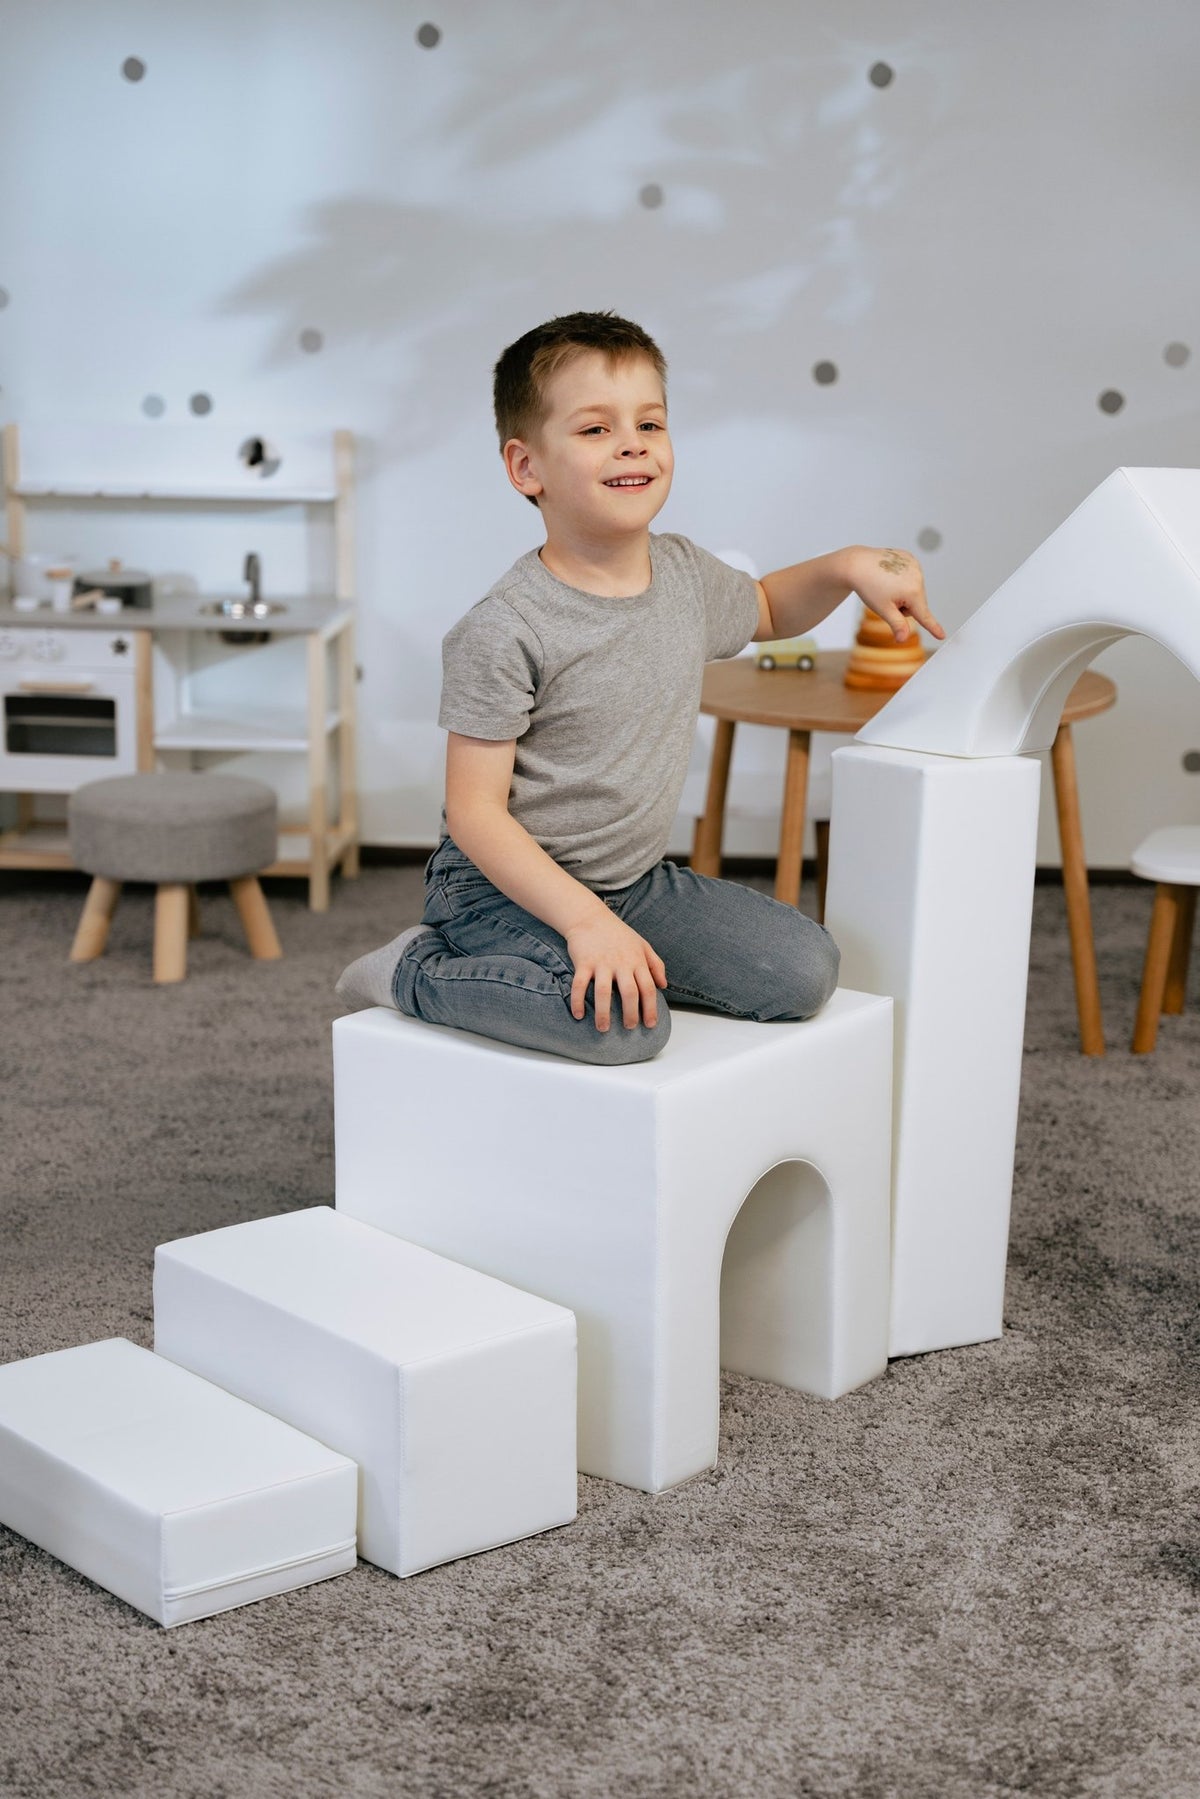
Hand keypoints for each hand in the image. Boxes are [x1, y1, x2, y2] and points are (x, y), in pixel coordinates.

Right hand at [565, 907, 667, 1030]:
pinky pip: (580, 984)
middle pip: (629, 992)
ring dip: (604, 1013)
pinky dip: (578, 1000)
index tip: (650, 1024)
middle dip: (630, 1014)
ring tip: (603, 1029)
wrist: (590, 917)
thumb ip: (655, 964)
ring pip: (604, 992)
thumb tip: (664, 985)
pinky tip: (578, 1015)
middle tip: (629, 1028)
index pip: (648, 988)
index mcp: (637, 961)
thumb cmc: (618, 934)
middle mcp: (621, 963)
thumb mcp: (642, 945)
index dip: (651, 1008)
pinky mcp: (583, 962)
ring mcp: (601, 963)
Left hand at [849, 546, 945, 643]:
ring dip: (904, 592)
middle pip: (917, 602)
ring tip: (886, 585)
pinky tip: (889, 574)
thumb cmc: (868, 586)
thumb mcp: (883, 610)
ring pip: (914, 589)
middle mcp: (917, 576)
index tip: (942, 635)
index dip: (933, 627)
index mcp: (912, 591)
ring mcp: (914, 565)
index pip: (924, 615)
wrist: (857, 564)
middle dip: (904, 605)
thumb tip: (903, 639)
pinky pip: (910, 575)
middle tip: (887, 597)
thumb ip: (897, 625)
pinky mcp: (909, 557)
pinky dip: (902, 578)